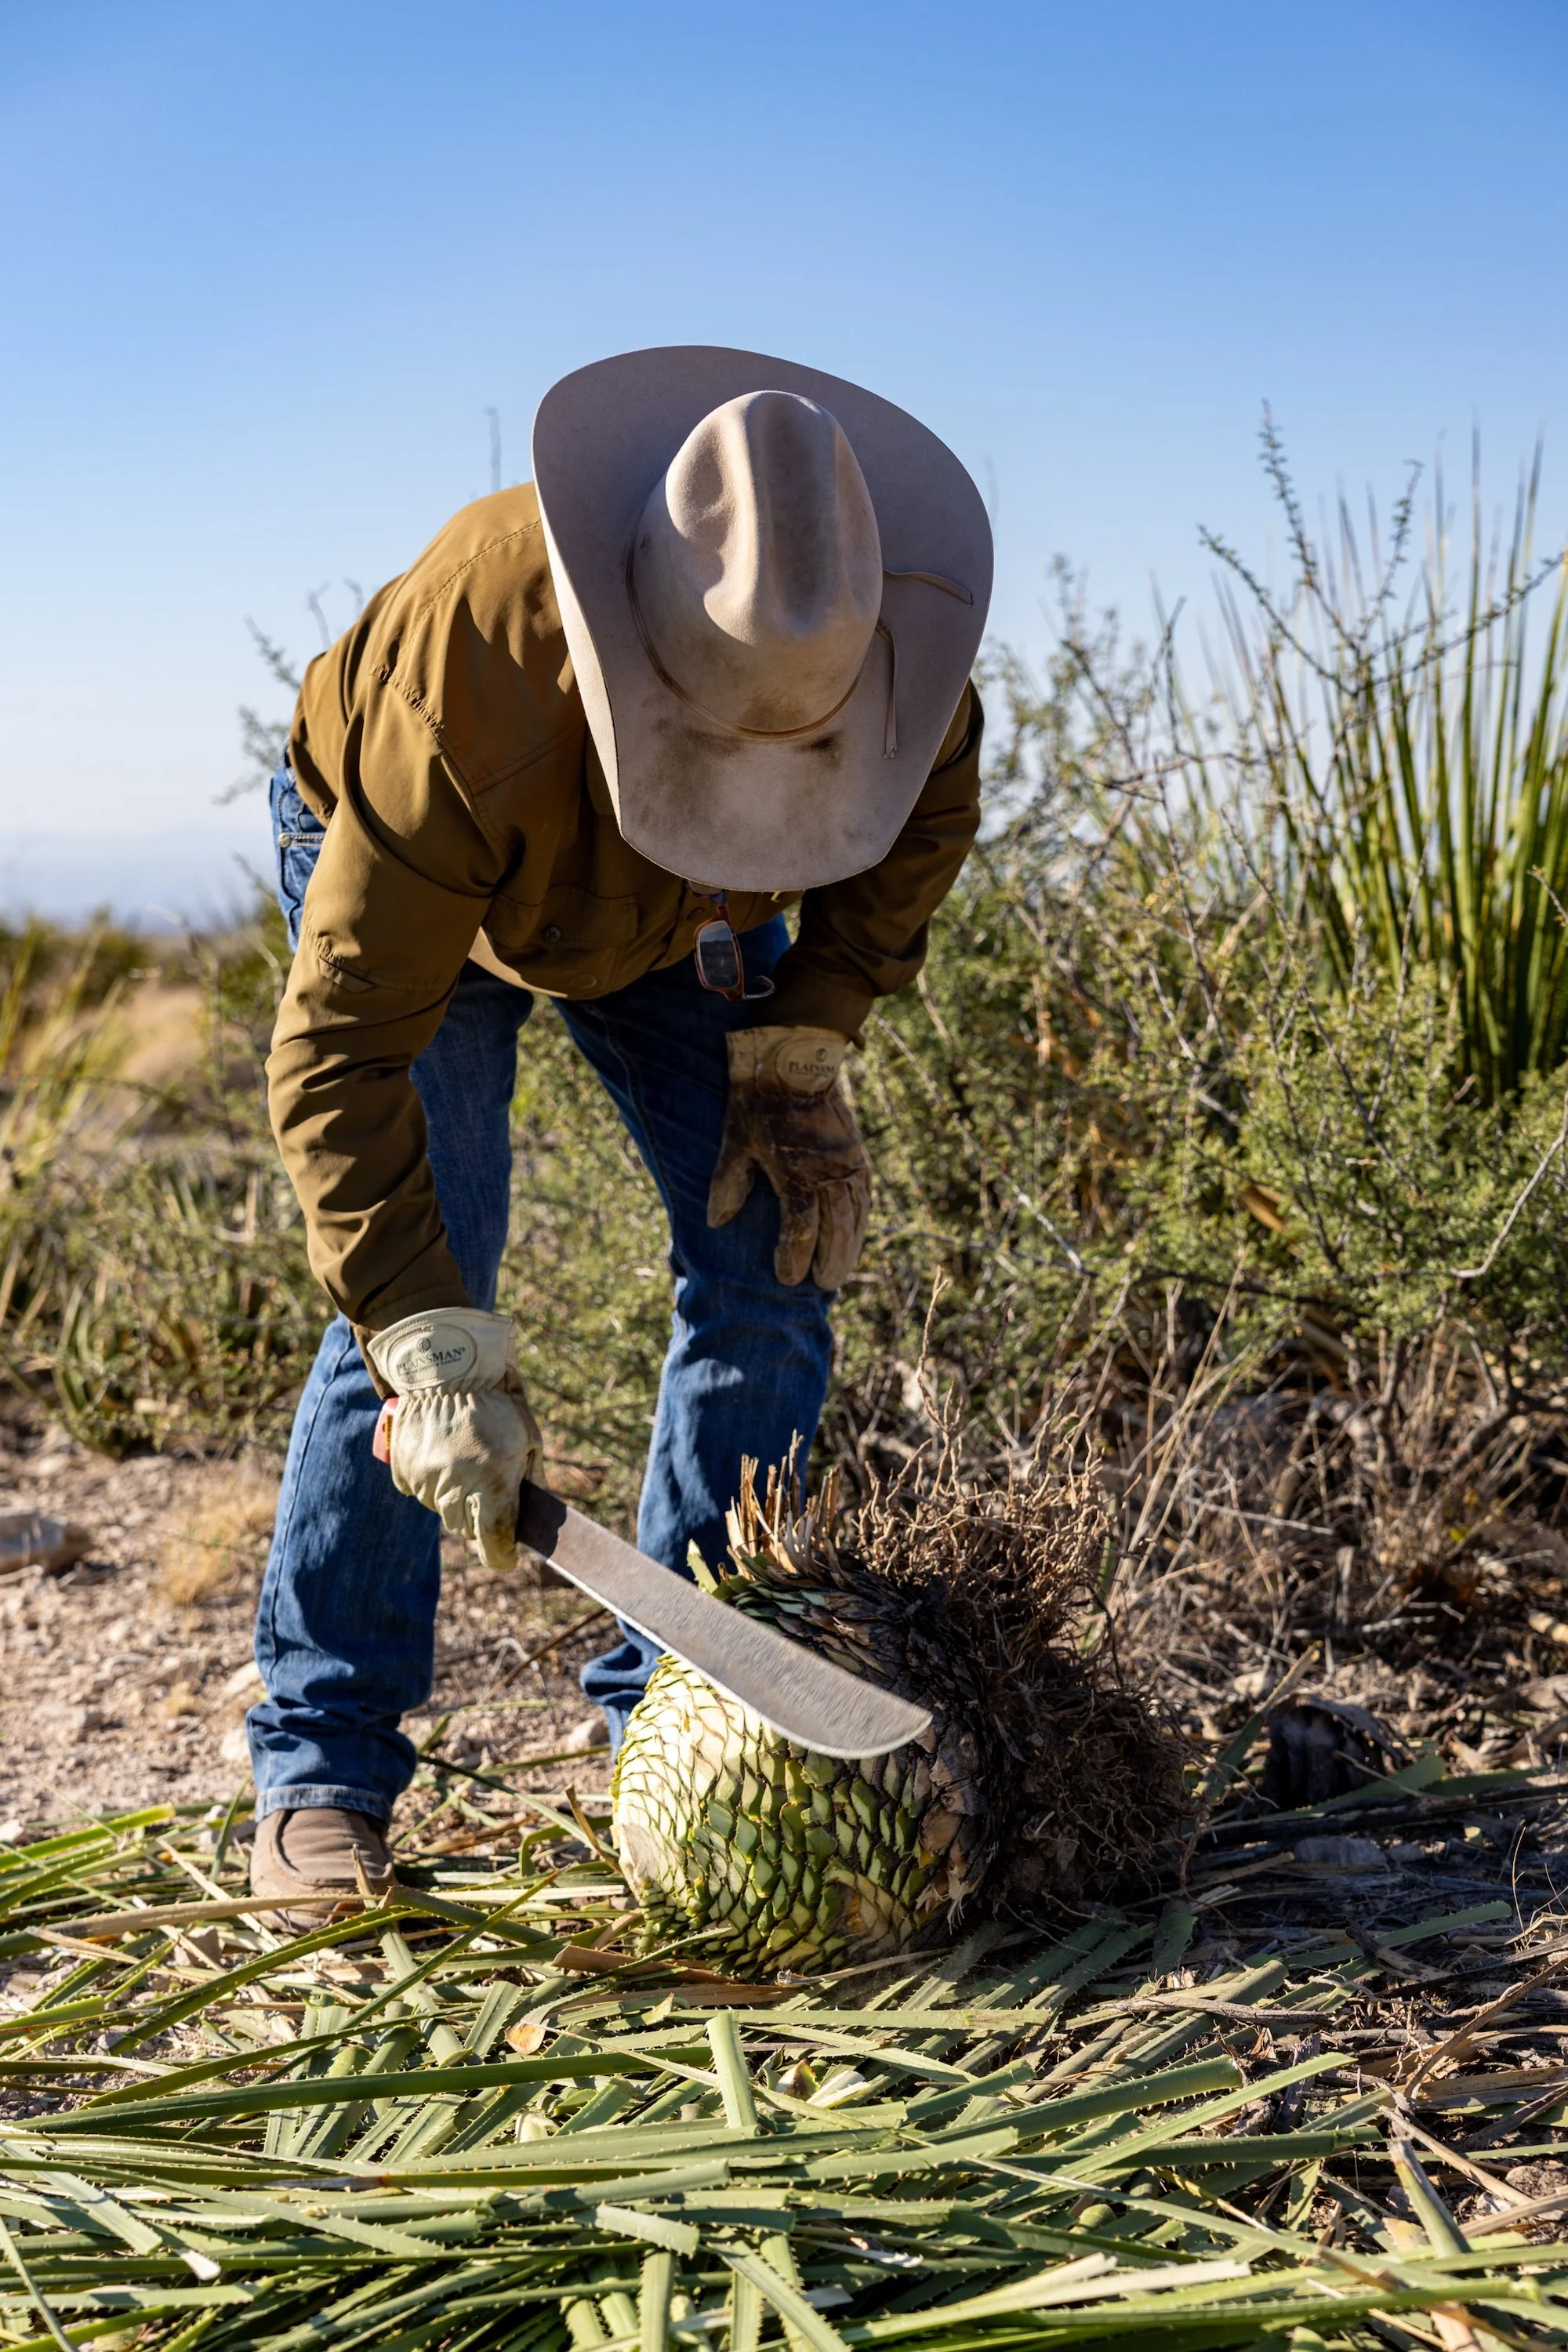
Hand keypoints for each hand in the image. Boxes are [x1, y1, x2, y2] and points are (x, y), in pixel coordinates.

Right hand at [365, 1308, 541, 1570]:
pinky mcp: (405, 1471)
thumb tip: (530, 1517)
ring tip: (465, 1464)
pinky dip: (433, 1485)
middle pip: (467, 1530)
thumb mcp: (528, 1439)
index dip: (501, 1555)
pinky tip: (443, 1458)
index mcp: (493, 1480)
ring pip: (443, 1513)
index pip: (493, 1541)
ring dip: (457, 1501)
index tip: (507, 1557)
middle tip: (488, 1492)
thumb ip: (530, 1481)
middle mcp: (456, 1486)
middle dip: (481, 1520)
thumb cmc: (497, 1404)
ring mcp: (427, 1480)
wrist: (447, 1368)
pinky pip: (421, 1494)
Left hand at [707, 1027, 870, 1288]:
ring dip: (850, 1247)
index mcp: (797, 1172)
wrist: (796, 1057)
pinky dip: (860, 1221)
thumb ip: (728, 1183)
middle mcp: (829, 1172)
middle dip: (830, 1260)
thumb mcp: (734, 1140)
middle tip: (823, 1286)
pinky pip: (863, 1196)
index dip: (795, 1257)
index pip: (801, 1227)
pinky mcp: (856, 1154)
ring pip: (855, 1216)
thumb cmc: (758, 1099)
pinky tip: (855, 1235)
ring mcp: (848, 1163)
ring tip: (840, 1273)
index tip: (787, 1278)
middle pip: (836, 1229)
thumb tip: (717, 1222)